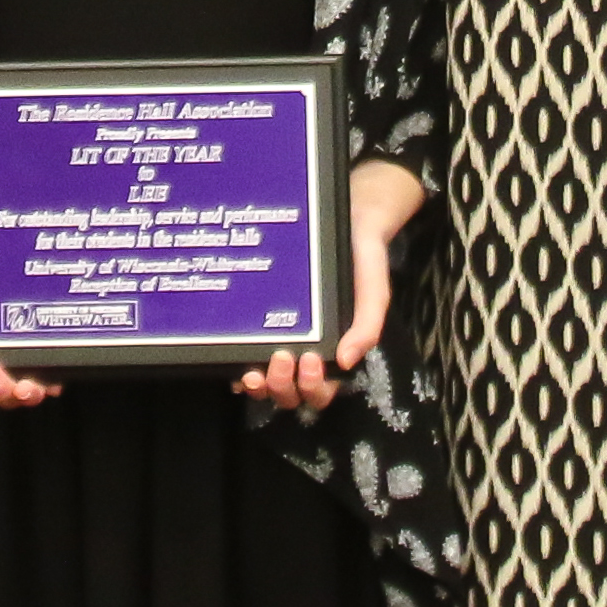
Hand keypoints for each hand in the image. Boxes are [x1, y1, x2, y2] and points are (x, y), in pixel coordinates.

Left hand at [240, 160, 413, 414]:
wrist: (348, 213)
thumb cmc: (362, 257)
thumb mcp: (373, 289)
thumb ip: (367, 325)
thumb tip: (346, 362)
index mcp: (334, 348)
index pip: (321, 389)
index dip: (311, 389)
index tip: (309, 360)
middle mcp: (305, 349)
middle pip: (289, 393)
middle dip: (282, 388)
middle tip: (281, 359)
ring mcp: (279, 338)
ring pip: (265, 382)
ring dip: (260, 385)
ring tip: (253, 370)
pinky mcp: (258, 321)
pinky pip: (244, 355)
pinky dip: (237, 367)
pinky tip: (234, 360)